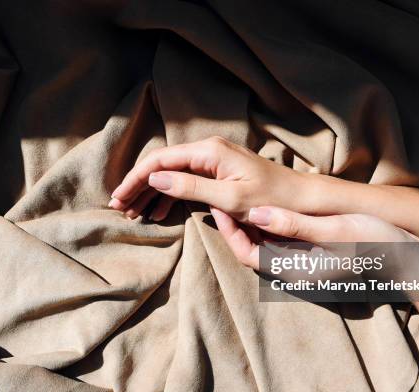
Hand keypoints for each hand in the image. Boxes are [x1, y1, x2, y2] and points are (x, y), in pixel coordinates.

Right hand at [108, 136, 338, 220]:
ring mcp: (212, 160)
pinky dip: (170, 197)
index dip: (136, 178)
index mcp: (209, 151)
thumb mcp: (229, 198)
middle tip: (121, 209)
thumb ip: (191, 187)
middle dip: (139, 186)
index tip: (119, 197)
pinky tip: (159, 212)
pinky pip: (185, 181)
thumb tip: (156, 179)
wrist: (299, 199)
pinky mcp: (217, 172)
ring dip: (152, 193)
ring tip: (135, 214)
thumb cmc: (271, 199)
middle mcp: (208, 150)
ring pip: (171, 174)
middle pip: (162, 165)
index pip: (160, 160)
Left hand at [211, 206, 413, 269]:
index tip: (219, 204)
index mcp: (297, 270)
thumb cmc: (374, 242)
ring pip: (264, 247)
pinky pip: (279, 244)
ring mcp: (304, 267)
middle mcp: (296, 273)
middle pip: (252, 251)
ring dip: (248, 225)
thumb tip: (255, 212)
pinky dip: (267, 226)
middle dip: (234, 227)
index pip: (248, 253)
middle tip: (220, 197)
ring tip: (236, 197)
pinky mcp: (311, 258)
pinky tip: (266, 205)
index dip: (230, 230)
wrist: (408, 259)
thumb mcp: (333, 230)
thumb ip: (293, 224)